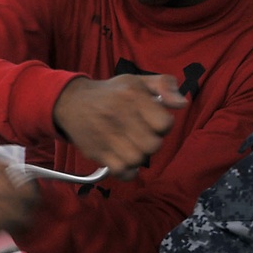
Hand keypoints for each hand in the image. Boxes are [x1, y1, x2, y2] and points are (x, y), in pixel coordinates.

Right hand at [53, 75, 186, 179]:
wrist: (70, 102)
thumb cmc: (111, 93)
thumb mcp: (137, 80)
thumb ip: (165, 85)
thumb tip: (182, 104)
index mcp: (132, 96)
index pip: (164, 124)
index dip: (163, 124)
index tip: (152, 119)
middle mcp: (119, 116)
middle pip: (153, 145)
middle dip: (152, 141)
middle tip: (142, 134)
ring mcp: (106, 136)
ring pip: (137, 160)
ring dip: (139, 155)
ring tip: (132, 146)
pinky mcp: (96, 152)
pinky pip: (121, 171)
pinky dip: (127, 170)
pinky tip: (124, 159)